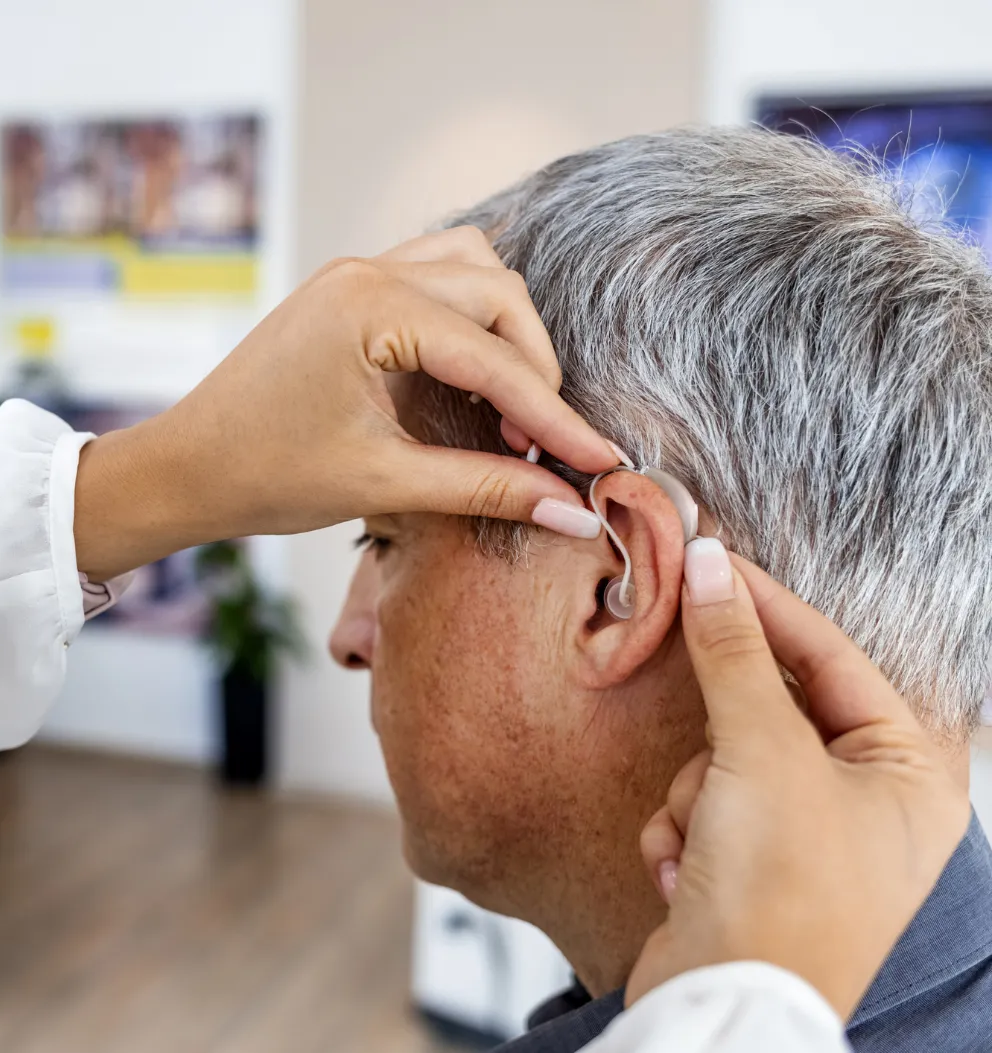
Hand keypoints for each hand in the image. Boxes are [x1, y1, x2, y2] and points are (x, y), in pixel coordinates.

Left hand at [74, 227, 616, 578]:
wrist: (185, 467)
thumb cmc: (266, 475)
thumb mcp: (384, 485)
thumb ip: (485, 490)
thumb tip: (573, 511)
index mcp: (370, 307)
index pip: (493, 359)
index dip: (554, 417)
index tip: (600, 461)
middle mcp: (366, 271)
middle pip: (498, 296)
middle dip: (536, 370)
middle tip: (545, 446)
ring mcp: (356, 272)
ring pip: (473, 271)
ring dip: (508, 333)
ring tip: (514, 407)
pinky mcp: (350, 289)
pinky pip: (436, 276)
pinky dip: (471, 318)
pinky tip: (475, 373)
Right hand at [627, 539, 969, 1020]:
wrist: (722, 1006)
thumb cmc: (781, 891)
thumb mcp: (761, 750)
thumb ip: (733, 653)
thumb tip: (712, 568)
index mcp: (906, 773)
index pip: (832, 656)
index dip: (767, 607)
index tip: (711, 563)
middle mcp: (866, 803)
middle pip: (772, 707)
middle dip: (724, 728)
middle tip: (695, 692)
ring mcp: (806, 836)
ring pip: (723, 755)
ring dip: (695, 790)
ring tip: (705, 838)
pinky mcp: (752, 864)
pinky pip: (701, 802)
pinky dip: (681, 829)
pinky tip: (689, 872)